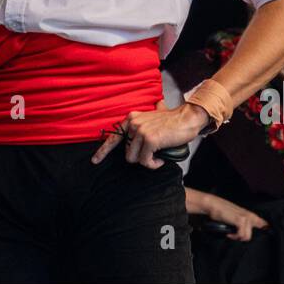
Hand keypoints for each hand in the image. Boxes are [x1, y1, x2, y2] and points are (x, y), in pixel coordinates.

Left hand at [91, 100, 206, 168]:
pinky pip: (146, 161)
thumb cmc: (173, 122)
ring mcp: (141, 131)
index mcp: (132, 118)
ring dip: (148, 161)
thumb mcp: (153, 119)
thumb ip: (144, 123)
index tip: (95, 160)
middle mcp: (134, 123)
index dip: (103, 150)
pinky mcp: (150, 140)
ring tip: (158, 155)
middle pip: (127, 154)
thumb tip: (146, 122)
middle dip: (140, 158)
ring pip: (135, 159)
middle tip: (154, 153)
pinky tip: (161, 159)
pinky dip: (154, 164)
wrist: (188, 118)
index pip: (114, 137)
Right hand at [205, 196, 267, 241]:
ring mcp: (245, 217)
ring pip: (248, 236)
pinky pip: (242, 235)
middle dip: (245, 237)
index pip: (262, 223)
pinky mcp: (240, 220)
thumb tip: (246, 233)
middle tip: (235, 236)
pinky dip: (234, 237)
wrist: (212, 204)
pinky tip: (229, 234)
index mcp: (249, 214)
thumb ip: (242, 223)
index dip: (264, 229)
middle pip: (255, 233)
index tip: (263, 232)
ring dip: (238, 238)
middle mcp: (249, 215)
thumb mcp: (234, 217)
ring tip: (231, 234)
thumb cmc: (221, 211)